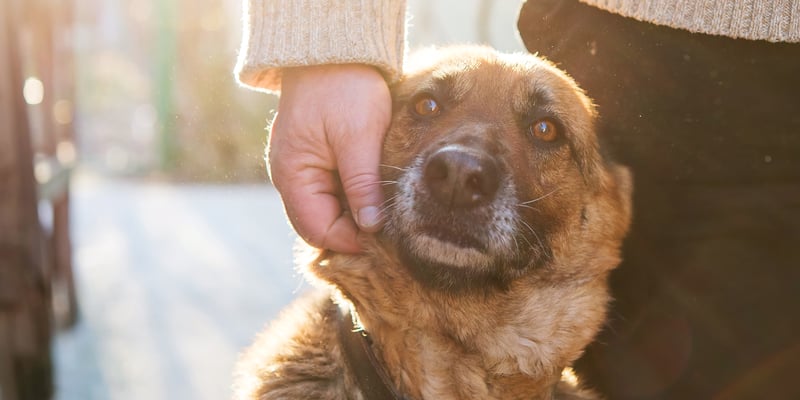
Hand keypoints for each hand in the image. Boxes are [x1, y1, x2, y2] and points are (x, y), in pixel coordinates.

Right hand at [268, 64, 390, 252]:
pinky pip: (332, 191)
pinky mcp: (315, 160)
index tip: (385, 238)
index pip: (318, 230)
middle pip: (320, 225)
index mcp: (292, 175)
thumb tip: (371, 227)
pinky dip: (353, 197)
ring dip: (354, 214)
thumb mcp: (358, 138)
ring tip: (385, 210)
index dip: (351, 240)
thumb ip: (362, 184)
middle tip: (390, 229)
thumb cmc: (344, 89)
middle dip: (353, 231)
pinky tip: (375, 192)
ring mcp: (301, 169)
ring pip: (328, 210)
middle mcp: (290, 178)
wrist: (335, 51)